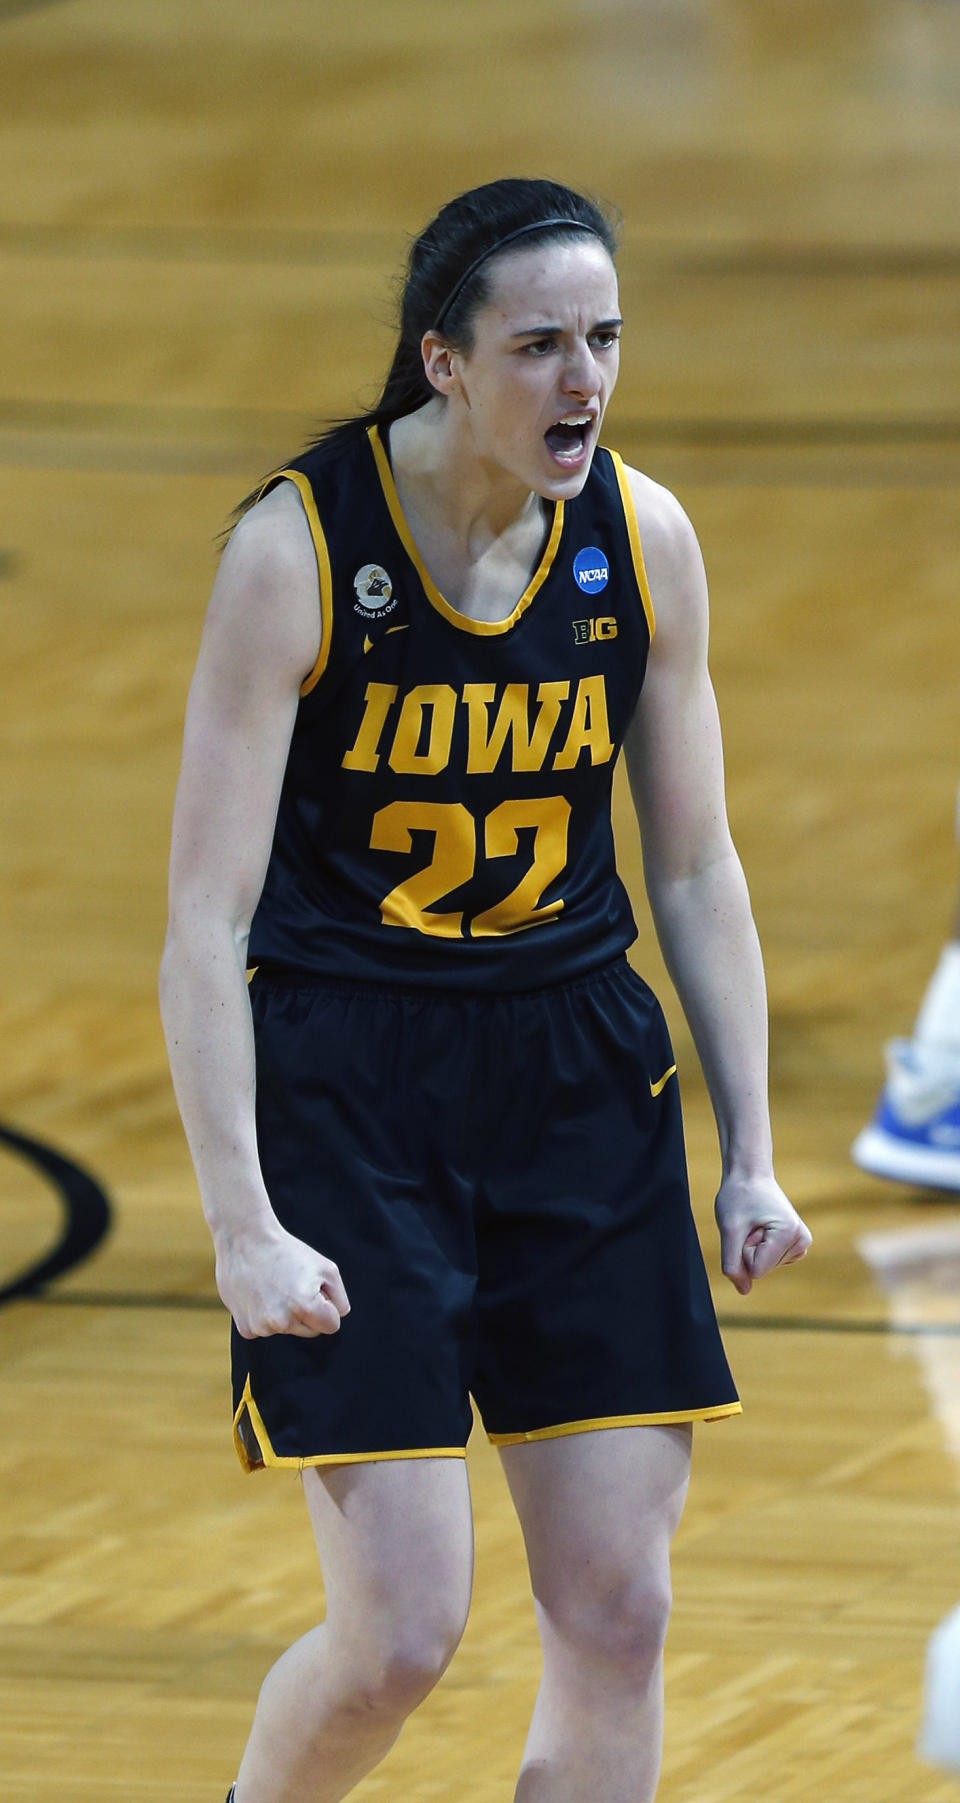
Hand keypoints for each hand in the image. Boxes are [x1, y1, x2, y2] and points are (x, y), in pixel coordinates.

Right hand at [215, 1221, 350, 1339]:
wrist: (245, 1240)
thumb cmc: (289, 1252)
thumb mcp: (327, 1268)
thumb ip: (340, 1299)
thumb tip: (336, 1318)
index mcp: (306, 1307)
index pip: (331, 1326)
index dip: (327, 1306)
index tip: (314, 1289)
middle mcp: (283, 1322)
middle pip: (309, 1330)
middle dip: (307, 1312)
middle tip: (292, 1285)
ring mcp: (262, 1327)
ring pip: (287, 1329)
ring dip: (284, 1314)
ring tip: (273, 1286)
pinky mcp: (246, 1329)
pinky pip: (266, 1329)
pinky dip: (264, 1316)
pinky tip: (258, 1295)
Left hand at [714, 1172, 810, 1295]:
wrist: (749, 1175)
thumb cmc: (738, 1196)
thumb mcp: (729, 1230)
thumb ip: (732, 1263)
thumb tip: (744, 1291)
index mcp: (789, 1234)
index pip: (756, 1270)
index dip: (743, 1250)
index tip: (746, 1226)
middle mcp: (801, 1241)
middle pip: (762, 1269)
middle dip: (748, 1248)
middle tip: (749, 1223)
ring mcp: (801, 1244)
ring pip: (765, 1267)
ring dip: (753, 1247)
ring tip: (755, 1222)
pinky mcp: (795, 1245)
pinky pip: (768, 1262)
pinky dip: (759, 1247)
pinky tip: (761, 1226)